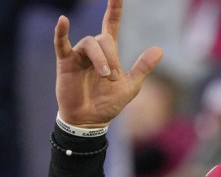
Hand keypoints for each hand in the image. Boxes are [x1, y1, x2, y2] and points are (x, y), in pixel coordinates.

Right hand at [53, 0, 163, 127]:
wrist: (91, 120)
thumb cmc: (108, 104)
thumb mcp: (130, 86)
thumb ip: (142, 68)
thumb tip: (159, 49)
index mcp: (109, 53)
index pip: (112, 24)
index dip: (114, 9)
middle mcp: (93, 50)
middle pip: (104, 39)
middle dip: (112, 57)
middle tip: (112, 77)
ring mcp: (78, 55)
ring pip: (90, 43)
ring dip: (101, 59)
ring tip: (106, 76)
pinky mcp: (66, 63)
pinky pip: (61, 43)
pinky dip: (61, 32)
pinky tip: (63, 21)